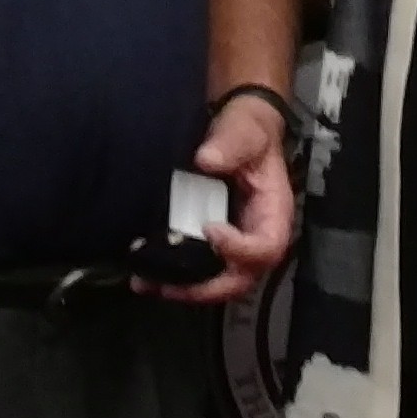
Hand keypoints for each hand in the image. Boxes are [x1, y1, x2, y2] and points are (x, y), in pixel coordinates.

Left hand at [144, 95, 297, 306]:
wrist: (235, 130)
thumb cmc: (247, 131)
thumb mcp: (245, 129)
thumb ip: (231, 142)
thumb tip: (206, 160)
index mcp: (273, 213)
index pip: (266, 247)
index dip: (240, 249)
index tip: (209, 230)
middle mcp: (255, 236)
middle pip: (241, 278)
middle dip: (206, 287)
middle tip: (169, 284)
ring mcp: (233, 243)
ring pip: (217, 281)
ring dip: (183, 288)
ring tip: (146, 284)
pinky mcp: (211, 242)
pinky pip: (199, 268)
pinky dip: (174, 275)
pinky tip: (143, 276)